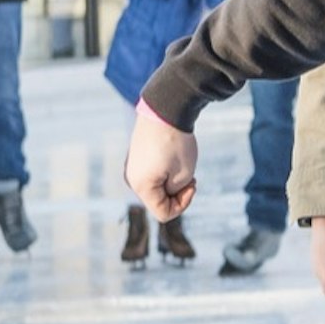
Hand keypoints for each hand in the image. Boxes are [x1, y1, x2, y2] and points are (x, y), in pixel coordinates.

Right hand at [127, 104, 200, 219]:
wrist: (165, 109)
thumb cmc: (176, 143)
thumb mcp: (183, 174)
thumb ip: (174, 192)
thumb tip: (166, 191)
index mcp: (141, 186)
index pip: (163, 213)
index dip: (183, 204)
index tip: (193, 184)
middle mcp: (131, 179)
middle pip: (158, 201)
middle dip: (177, 193)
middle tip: (190, 176)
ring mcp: (132, 167)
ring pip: (156, 189)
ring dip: (172, 183)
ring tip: (182, 166)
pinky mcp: (136, 158)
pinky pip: (152, 175)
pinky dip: (165, 173)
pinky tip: (173, 158)